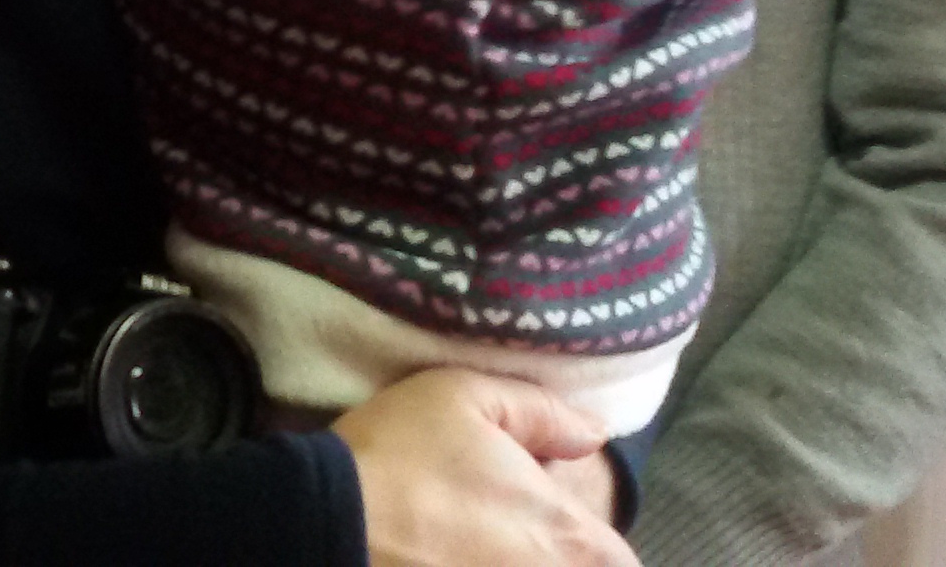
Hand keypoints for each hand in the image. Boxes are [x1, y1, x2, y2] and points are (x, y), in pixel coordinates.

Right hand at [334, 369, 635, 566]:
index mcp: (566, 534)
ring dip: (516, 564)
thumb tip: (592, 433)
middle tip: (509, 537)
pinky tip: (445, 559)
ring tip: (475, 549)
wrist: (325, 524)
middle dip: (558, 556)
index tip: (562, 531)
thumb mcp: (462, 397)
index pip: (619, 560)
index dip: (593, 545)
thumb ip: (542, 412)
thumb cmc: (397, 456)